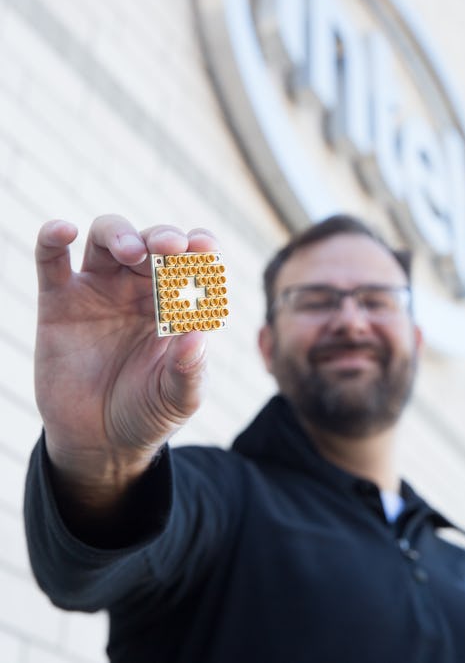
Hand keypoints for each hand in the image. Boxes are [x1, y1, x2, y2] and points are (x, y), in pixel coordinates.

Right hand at [35, 215, 215, 499]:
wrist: (98, 442)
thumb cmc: (147, 412)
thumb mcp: (177, 399)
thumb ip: (190, 371)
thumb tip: (198, 337)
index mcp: (176, 302)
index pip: (192, 261)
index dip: (200, 247)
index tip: (205, 248)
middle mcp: (140, 288)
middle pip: (151, 241)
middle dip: (164, 237)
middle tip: (171, 247)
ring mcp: (99, 289)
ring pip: (107, 236)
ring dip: (121, 234)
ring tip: (132, 252)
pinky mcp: (59, 301)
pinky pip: (51, 259)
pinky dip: (53, 237)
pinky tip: (64, 231)